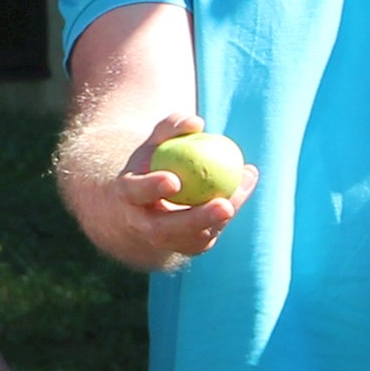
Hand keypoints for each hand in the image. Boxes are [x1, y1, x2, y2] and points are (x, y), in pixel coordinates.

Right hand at [108, 113, 253, 265]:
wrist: (143, 204)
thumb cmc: (152, 164)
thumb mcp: (155, 143)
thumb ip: (171, 128)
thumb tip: (197, 123)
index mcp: (128, 195)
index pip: (136, 192)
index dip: (152, 188)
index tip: (174, 181)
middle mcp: (141, 224)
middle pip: (165, 229)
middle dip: (196, 220)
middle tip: (224, 205)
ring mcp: (164, 241)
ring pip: (193, 239)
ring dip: (219, 219)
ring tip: (241, 191)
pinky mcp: (185, 248)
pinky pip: (207, 237)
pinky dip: (225, 217)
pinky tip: (241, 191)